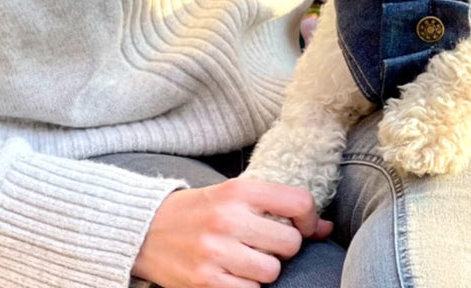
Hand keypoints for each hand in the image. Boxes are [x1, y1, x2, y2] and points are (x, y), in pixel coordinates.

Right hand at [132, 178, 331, 287]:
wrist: (145, 231)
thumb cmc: (197, 212)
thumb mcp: (233, 196)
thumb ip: (277, 207)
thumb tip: (326, 228)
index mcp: (237, 191)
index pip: (298, 202)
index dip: (309, 218)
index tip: (303, 225)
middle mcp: (228, 219)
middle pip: (289, 242)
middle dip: (282, 247)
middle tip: (262, 243)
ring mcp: (216, 253)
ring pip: (272, 272)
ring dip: (264, 271)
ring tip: (243, 259)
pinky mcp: (206, 283)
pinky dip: (245, 287)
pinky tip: (230, 274)